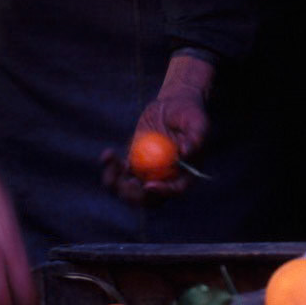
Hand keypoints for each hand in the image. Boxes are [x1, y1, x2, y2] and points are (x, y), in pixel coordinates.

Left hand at [101, 52, 213, 205]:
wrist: (173, 105)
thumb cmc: (189, 113)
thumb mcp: (196, 122)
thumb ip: (195, 137)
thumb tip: (184, 153)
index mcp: (184, 175)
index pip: (175, 190)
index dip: (162, 192)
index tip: (148, 185)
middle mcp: (165, 179)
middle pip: (148, 199)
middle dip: (133, 195)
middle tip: (124, 180)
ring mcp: (147, 173)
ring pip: (128, 190)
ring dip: (115, 183)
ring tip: (111, 160)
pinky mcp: (133, 163)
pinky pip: (118, 173)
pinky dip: (110, 167)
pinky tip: (108, 154)